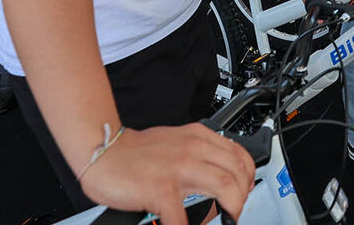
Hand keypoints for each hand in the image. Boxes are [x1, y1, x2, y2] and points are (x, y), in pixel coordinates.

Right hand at [79, 124, 254, 224]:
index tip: (246, 191)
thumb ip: (197, 154)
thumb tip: (218, 175)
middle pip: (237, 171)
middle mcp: (192, 149)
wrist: (104, 151)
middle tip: (237, 212)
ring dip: (232, 209)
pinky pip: (182, 216)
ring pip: (225, 186)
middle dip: (245, 196)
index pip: (239, 154)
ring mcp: (178, 168)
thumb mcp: (175, 142)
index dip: (249, 176)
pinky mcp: (161, 189)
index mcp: (198, 137)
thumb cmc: (136, 152)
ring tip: (225, 220)